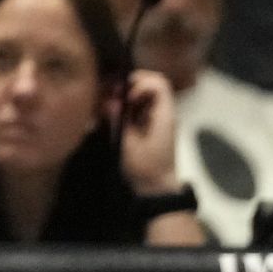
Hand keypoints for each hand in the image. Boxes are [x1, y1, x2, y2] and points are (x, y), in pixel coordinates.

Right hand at [113, 69, 180, 194]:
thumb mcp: (128, 146)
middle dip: (127, 84)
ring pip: (141, 91)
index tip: (126, 98)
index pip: (158, 83)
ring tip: (108, 106)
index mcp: (164, 116)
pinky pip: (137, 104)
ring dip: (124, 94)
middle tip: (111, 96)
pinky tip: (112, 115)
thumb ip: (119, 121)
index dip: (140, 83)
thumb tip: (109, 101)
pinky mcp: (148, 123)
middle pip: (149, 82)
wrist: (157, 189)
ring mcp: (156, 117)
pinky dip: (124, 104)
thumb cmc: (146, 169)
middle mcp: (162, 112)